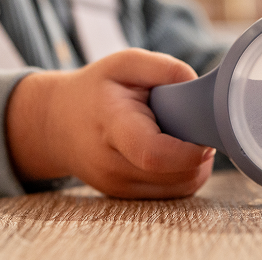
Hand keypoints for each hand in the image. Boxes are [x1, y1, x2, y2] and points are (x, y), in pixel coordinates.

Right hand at [6, 48, 213, 197]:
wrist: (56, 123)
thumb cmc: (95, 90)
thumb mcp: (124, 64)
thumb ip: (164, 69)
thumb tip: (199, 88)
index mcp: (113, 127)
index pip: (153, 154)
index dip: (189, 151)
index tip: (205, 133)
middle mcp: (113, 165)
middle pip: (177, 174)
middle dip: (200, 153)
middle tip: (197, 126)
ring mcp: (119, 186)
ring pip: (182, 188)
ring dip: (196, 165)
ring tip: (183, 136)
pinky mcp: (126, 197)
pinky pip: (173, 193)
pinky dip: (184, 174)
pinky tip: (175, 152)